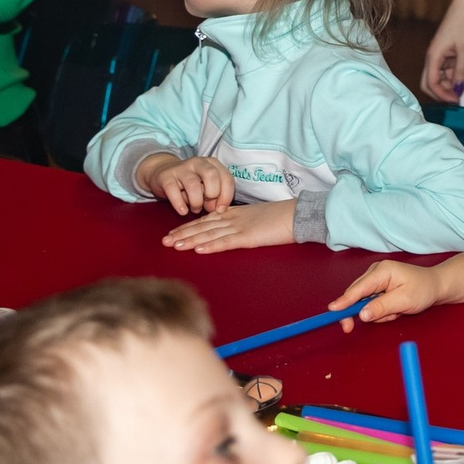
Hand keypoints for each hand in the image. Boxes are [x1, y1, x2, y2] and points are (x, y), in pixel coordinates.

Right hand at [143, 153, 234, 215]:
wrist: (163, 172)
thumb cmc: (191, 183)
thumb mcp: (206, 186)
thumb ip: (216, 195)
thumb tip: (219, 209)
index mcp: (212, 163)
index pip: (226, 177)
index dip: (226, 195)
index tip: (221, 209)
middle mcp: (198, 163)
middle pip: (212, 175)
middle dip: (213, 194)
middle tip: (208, 207)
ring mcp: (181, 169)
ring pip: (193, 184)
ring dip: (196, 202)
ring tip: (195, 209)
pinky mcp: (166, 177)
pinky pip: (173, 191)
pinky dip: (179, 204)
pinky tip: (183, 211)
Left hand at [163, 198, 295, 252]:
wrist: (298, 215)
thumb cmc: (283, 218)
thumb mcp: (258, 218)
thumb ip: (243, 223)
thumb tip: (232, 230)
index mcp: (236, 214)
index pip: (207, 220)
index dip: (189, 227)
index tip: (175, 232)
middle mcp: (233, 219)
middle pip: (203, 226)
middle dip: (183, 234)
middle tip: (165, 241)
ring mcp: (240, 228)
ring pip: (209, 234)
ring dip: (190, 240)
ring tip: (174, 246)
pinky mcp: (248, 237)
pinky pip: (226, 242)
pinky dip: (210, 246)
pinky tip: (198, 249)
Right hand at [329, 259, 442, 324]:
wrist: (436, 286)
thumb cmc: (423, 290)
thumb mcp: (405, 300)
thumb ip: (382, 307)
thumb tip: (361, 315)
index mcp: (382, 271)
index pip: (358, 288)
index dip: (344, 301)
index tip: (332, 311)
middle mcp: (375, 273)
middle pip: (355, 295)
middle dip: (362, 312)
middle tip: (351, 328)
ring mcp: (376, 280)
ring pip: (364, 302)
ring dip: (378, 312)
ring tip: (396, 311)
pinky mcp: (378, 287)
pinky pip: (371, 304)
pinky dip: (381, 310)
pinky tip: (394, 309)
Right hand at [421, 2, 463, 103]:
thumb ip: (460, 71)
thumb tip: (457, 89)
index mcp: (433, 56)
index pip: (431, 83)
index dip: (442, 95)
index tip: (456, 100)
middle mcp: (432, 57)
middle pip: (431, 82)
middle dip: (443, 92)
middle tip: (459, 97)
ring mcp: (438, 55)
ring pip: (440, 77)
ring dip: (452, 83)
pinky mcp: (445, 52)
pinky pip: (447, 69)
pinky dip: (456, 74)